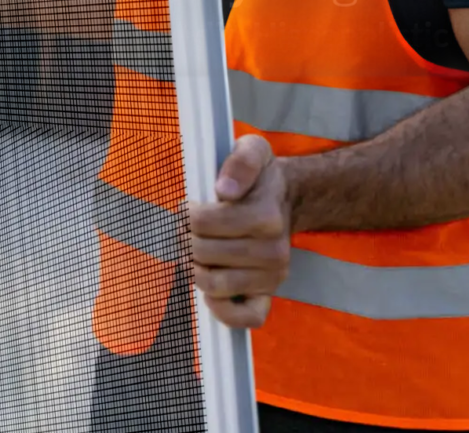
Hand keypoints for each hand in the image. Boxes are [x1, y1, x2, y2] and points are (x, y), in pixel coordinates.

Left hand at [187, 135, 292, 329]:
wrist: (283, 200)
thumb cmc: (260, 177)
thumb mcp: (252, 150)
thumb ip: (241, 161)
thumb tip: (224, 189)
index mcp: (267, 215)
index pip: (204, 223)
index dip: (188, 214)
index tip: (190, 207)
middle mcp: (274, 250)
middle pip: (203, 254)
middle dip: (185, 239)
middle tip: (185, 229)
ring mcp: (272, 277)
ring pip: (215, 285)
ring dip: (193, 268)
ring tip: (192, 251)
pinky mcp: (267, 295)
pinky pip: (246, 319)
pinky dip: (222, 310)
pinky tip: (209, 290)